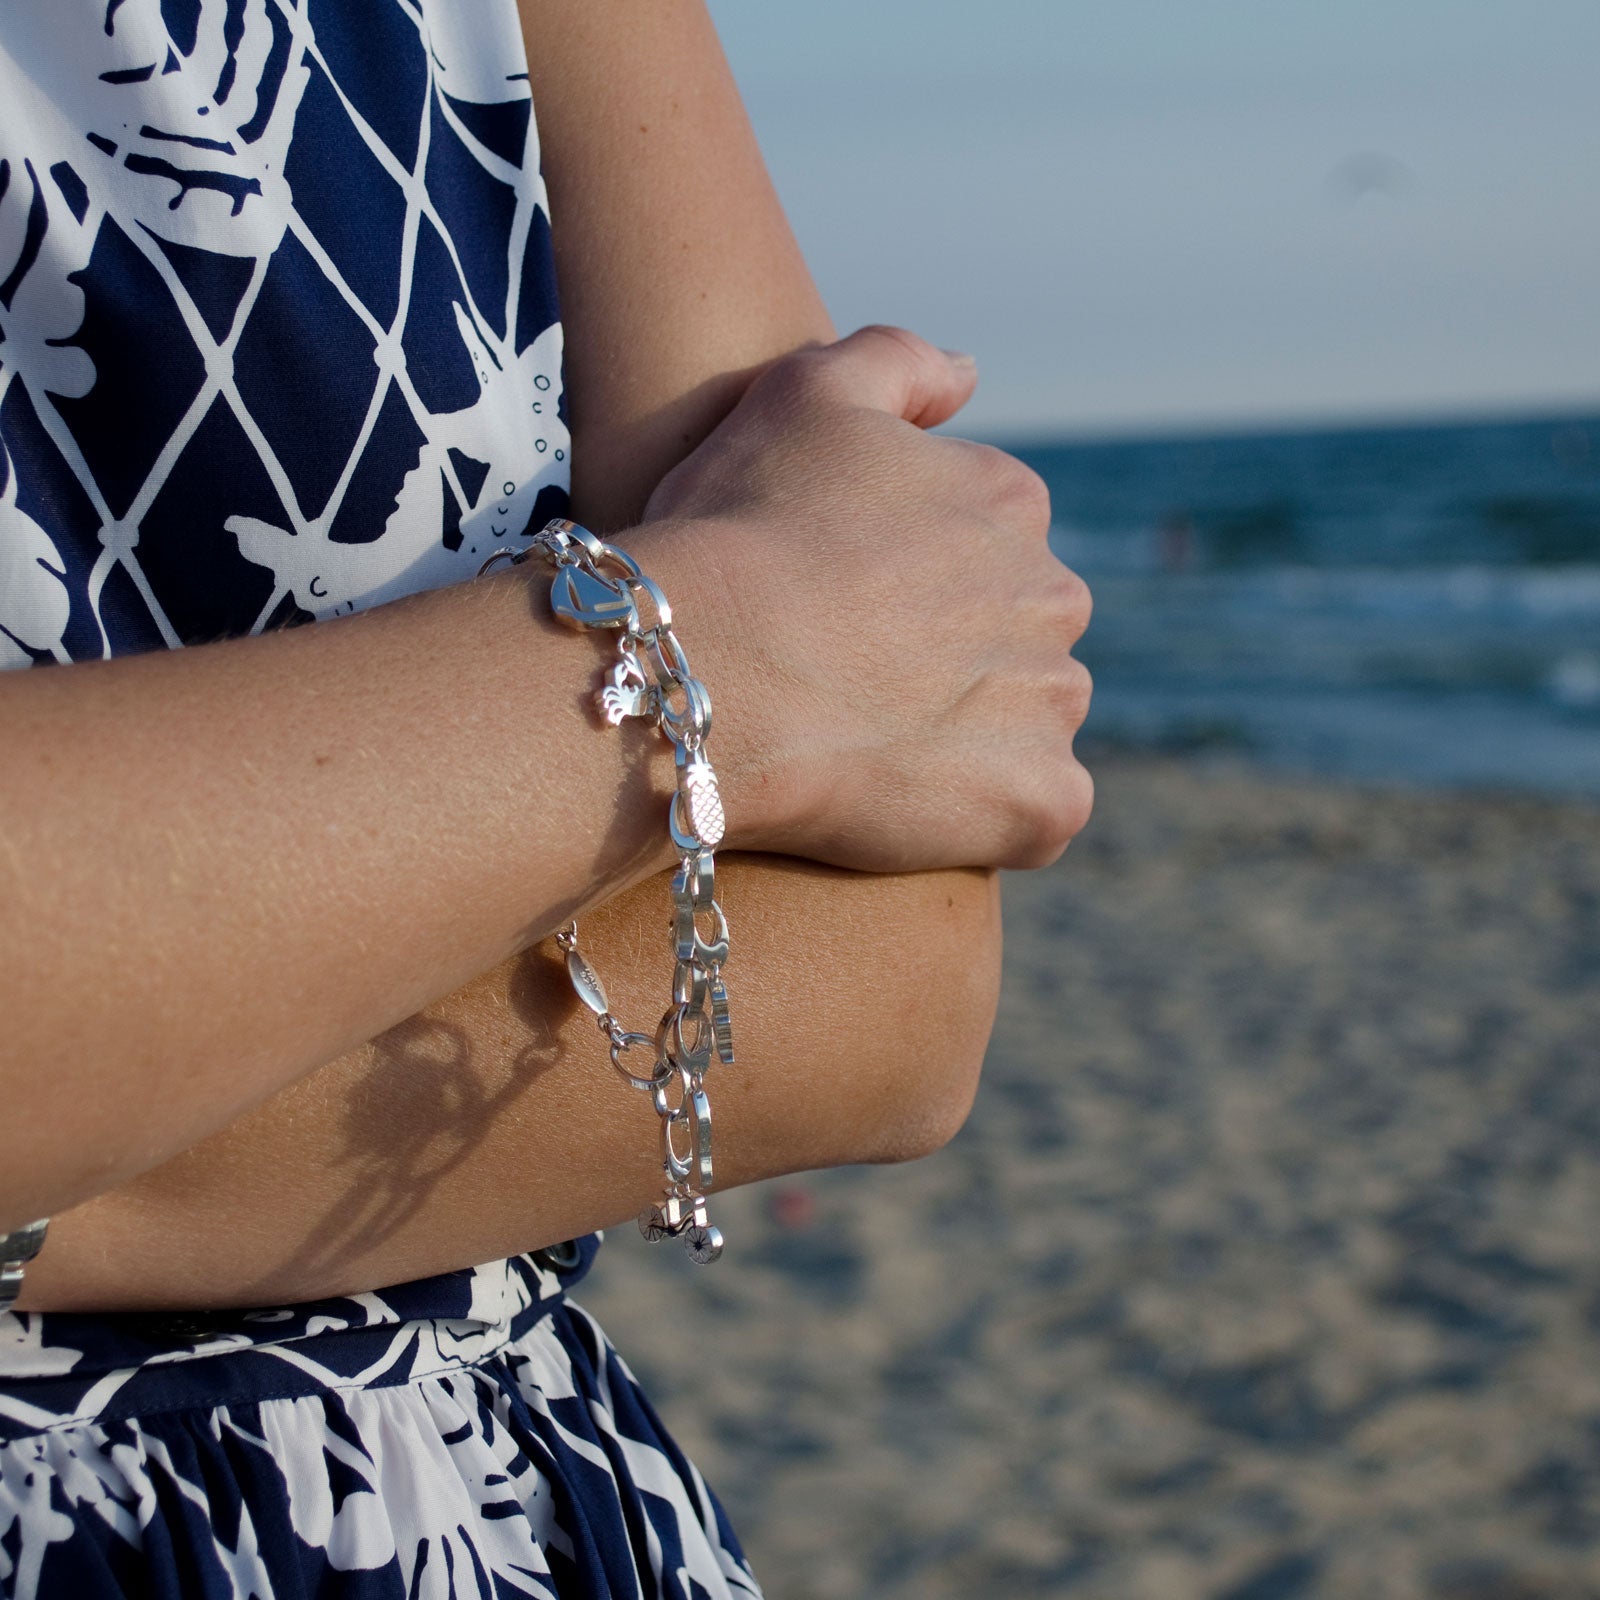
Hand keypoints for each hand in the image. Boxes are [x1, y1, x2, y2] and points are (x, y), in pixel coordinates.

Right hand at [637, 325, 1092, 873]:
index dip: (907, 582)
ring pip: (1030, 721)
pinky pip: (1040, 811)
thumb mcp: (804, 391)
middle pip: (1016, 633)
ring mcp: (1054, 703)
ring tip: (872, 745)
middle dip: (952, 656)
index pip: (986, 542)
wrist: (707, 670)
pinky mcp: (1042, 800)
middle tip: (850, 682)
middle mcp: (1054, 595)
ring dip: (973, 735)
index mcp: (1009, 501)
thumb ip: (900, 361)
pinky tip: (914, 804)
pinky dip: (994, 814)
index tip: (841, 607)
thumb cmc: (738, 532)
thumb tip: (971, 375)